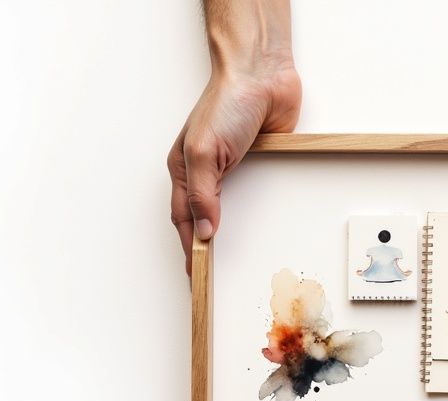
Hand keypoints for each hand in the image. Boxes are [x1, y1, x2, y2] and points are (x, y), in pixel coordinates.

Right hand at [168, 63, 300, 274]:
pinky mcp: (261, 164)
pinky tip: (263, 228)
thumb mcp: (205, 151)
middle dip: (206, 247)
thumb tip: (205, 231)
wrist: (263, 75)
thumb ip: (204, 193)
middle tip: (214, 277)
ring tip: (235, 262)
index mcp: (184, 169)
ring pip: (231, 210)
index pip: (183, 219)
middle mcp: (207, 171)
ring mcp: (234, 168)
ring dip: (232, 232)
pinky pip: (260, 195)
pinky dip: (260, 213)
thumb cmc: (227, 102)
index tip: (196, 275)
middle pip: (204, 218)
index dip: (189, 248)